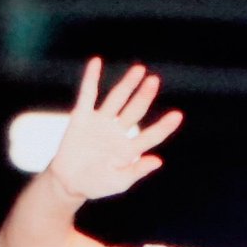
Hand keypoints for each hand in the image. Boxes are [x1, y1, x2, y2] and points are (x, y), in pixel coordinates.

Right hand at [48, 58, 183, 201]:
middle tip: (154, 81)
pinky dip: (91, 78)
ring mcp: (101, 122)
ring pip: (117, 98)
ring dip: (127, 84)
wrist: (68, 183)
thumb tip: (159, 160)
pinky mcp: (81, 117)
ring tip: (140, 70)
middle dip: (144, 95)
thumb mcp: (119, 182)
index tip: (178, 115)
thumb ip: (137, 170)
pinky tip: (97, 62)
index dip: (164, 126)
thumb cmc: (97, 185)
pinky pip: (87, 94)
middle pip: (136, 110)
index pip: (152, 135)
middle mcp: (118, 131)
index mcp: (130, 148)